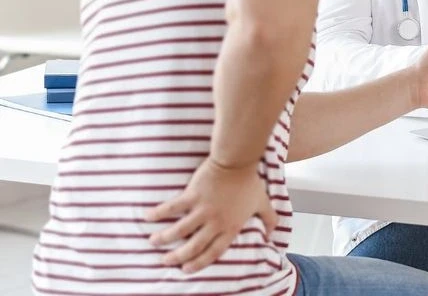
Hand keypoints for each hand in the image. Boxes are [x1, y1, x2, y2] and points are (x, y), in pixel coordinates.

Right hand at [145, 157, 277, 273]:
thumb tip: (274, 233)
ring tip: (153, 241)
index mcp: (230, 227)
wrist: (237, 161)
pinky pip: (172, 208)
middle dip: (178, 257)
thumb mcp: (262, 202)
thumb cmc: (249, 181)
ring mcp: (202, 210)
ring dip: (164, 238)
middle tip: (166, 261)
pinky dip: (159, 213)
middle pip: (193, 247)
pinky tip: (148, 216)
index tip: (186, 270)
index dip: (199, 263)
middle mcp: (214, 223)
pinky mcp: (192, 196)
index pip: (213, 252)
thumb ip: (269, 219)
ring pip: (179, 231)